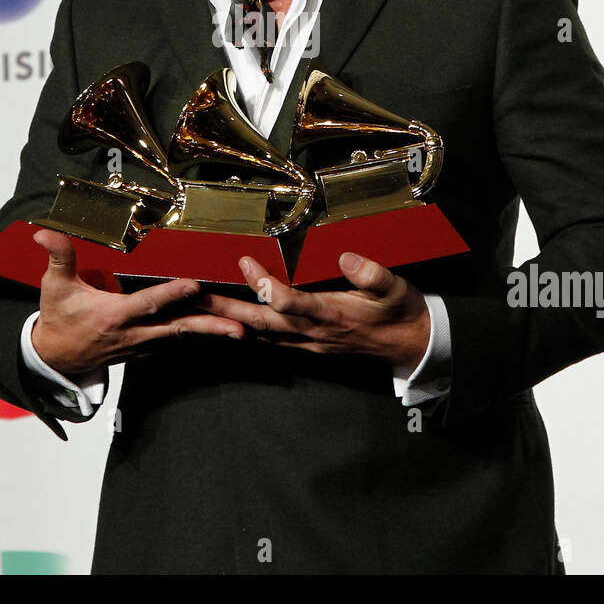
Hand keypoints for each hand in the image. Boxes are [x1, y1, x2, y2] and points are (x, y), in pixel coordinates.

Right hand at [29, 229, 244, 376]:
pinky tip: (220, 334)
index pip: (148, 303)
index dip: (171, 295)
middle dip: (209, 326)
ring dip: (211, 334)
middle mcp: (133, 333)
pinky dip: (198, 339)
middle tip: (239, 325)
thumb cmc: (58, 317)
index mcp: (114, 315)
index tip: (195, 285)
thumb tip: (44, 232)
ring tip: (241, 330)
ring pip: (181, 338)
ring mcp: (142, 346)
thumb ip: (58, 257)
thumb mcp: (54, 286)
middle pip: (176, 329)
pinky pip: (176, 344)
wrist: (54, 358)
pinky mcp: (146, 351)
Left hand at [197, 252, 429, 368]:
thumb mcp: (395, 287)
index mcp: (332, 314)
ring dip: (229, 322)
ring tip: (200, 308)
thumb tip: (346, 257)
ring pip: (261, 334)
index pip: (289, 301)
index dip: (264, 284)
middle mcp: (314, 332)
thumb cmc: (400, 311)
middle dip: (226, 309)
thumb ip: (371, 273)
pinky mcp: (309, 346)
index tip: (244, 261)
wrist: (409, 345)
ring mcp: (309, 343)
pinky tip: (229, 326)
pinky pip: (271, 342)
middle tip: (194, 296)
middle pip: (261, 322)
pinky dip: (247, 333)